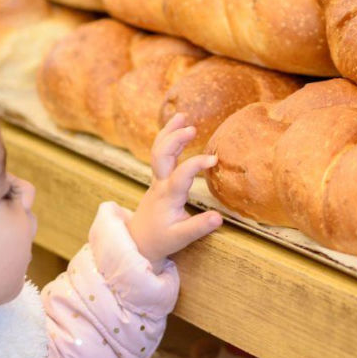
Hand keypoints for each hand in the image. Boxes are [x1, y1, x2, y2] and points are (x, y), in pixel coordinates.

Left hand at [127, 113, 222, 270]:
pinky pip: (160, 154)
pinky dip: (168, 139)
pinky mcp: (158, 179)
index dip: (196, 164)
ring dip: (169, 132)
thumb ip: (199, 227)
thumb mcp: (180, 238)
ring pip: (159, 151)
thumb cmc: (160, 239)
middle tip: (192, 128)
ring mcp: (156, 180)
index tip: (213, 159)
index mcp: (167, 196)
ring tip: (182, 116)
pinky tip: (177, 128)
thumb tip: (218, 218)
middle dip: (174, 139)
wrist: (138, 241)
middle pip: (161, 155)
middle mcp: (159, 184)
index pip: (181, 175)